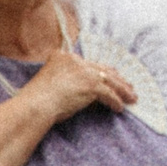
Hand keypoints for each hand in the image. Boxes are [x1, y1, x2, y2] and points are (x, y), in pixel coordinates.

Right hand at [20, 46, 137, 123]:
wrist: (35, 105)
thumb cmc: (36, 100)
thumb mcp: (48, 82)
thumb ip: (63, 79)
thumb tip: (80, 92)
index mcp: (64, 57)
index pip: (89, 64)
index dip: (101, 71)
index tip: (110, 76)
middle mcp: (77, 61)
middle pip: (103, 70)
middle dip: (117, 79)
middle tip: (128, 86)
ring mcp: (85, 72)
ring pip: (110, 81)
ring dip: (123, 90)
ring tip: (131, 98)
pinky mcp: (92, 85)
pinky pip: (109, 94)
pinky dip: (116, 101)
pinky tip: (120, 107)